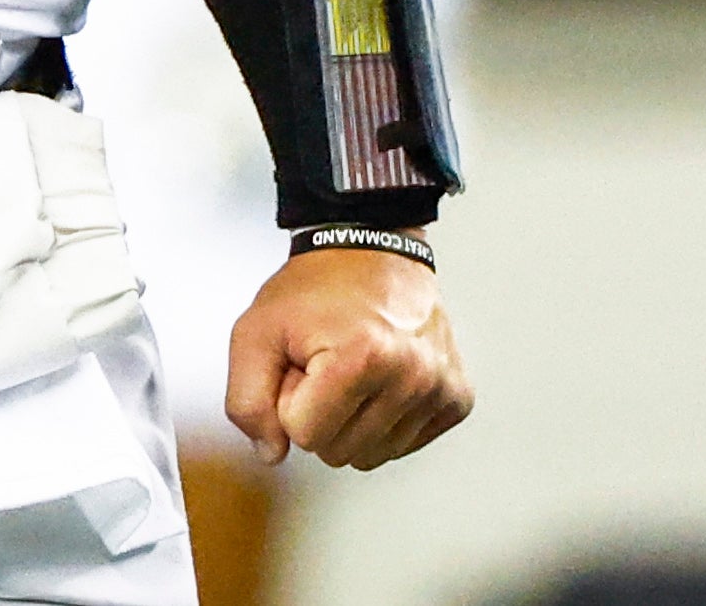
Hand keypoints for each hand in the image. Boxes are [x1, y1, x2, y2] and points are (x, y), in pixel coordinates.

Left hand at [225, 245, 472, 470]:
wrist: (372, 249)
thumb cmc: (312, 290)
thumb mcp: (255, 332)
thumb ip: (247, 400)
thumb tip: (272, 454)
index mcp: (363, 358)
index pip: (304, 436)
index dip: (290, 399)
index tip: (302, 361)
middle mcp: (414, 377)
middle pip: (338, 452)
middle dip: (320, 413)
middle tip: (325, 364)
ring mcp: (441, 390)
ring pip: (372, 456)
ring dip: (352, 420)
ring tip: (353, 370)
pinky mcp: (458, 399)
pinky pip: (404, 446)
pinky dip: (383, 420)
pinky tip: (380, 379)